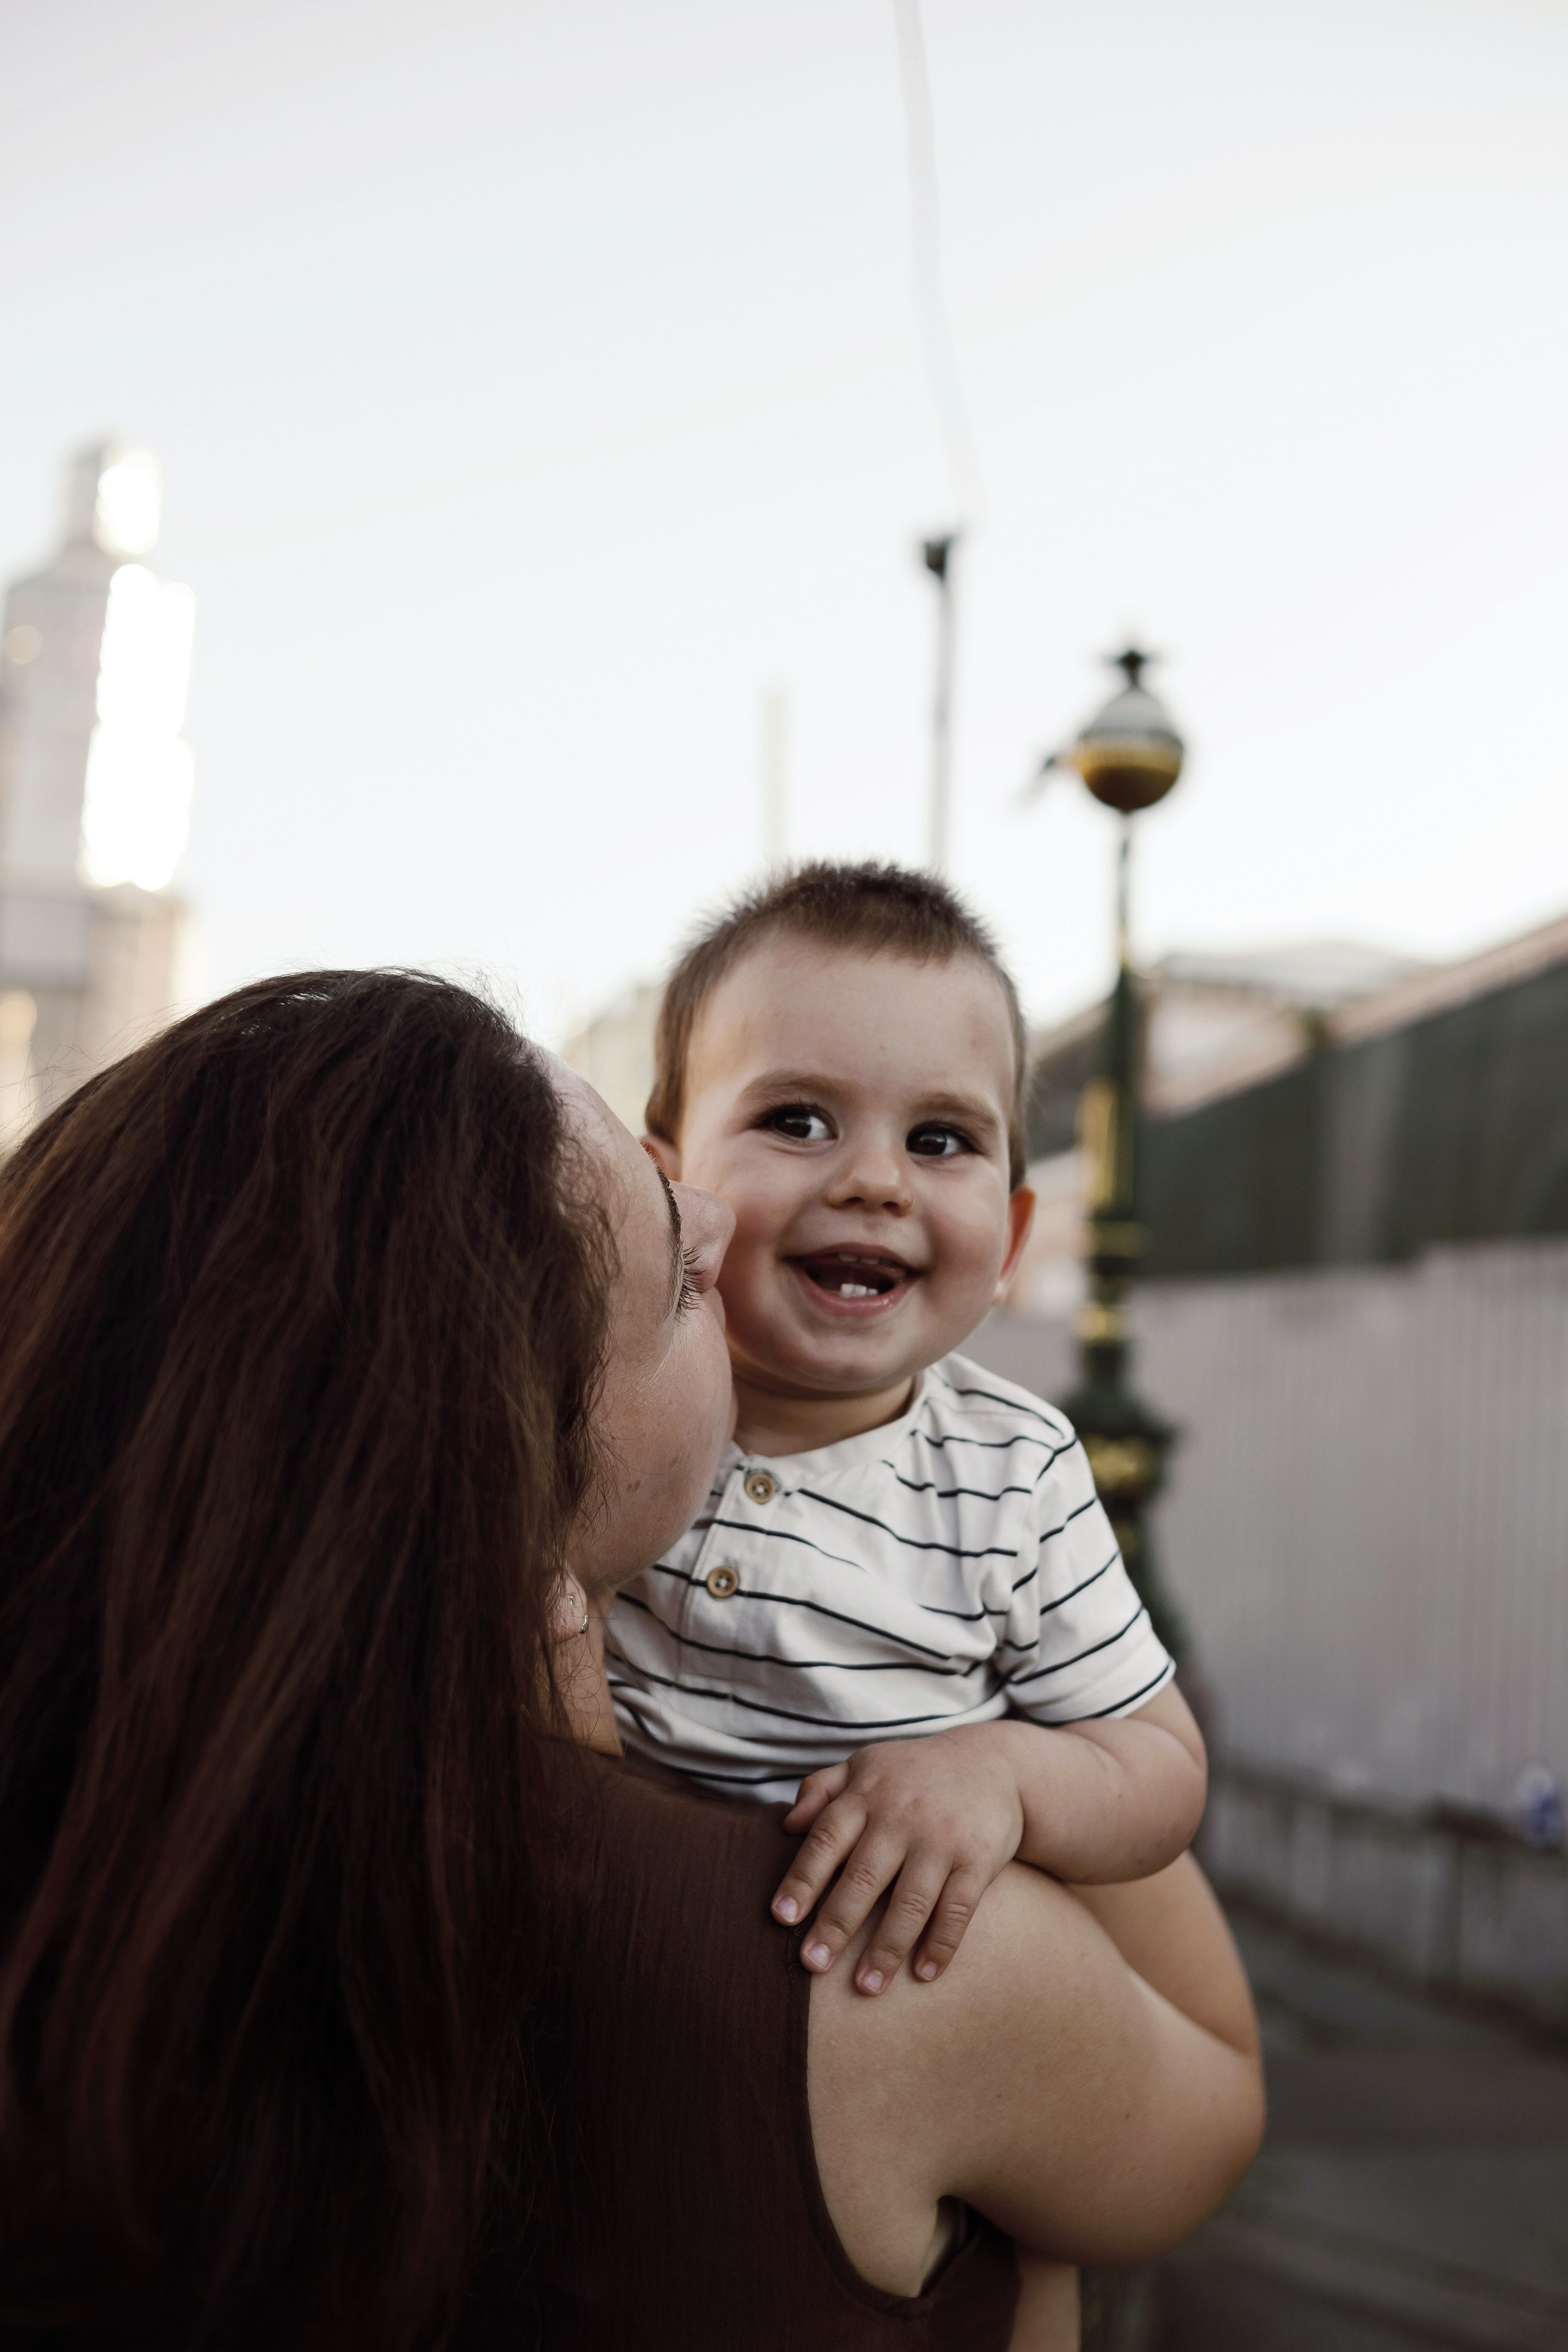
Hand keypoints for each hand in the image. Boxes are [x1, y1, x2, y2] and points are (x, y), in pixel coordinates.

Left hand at [771, 1729, 1024, 1994]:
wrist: (994, 1764)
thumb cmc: (913, 1773)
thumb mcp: (865, 1764)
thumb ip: (822, 1789)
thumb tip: (785, 1825)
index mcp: (867, 1794)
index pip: (826, 1839)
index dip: (803, 1879)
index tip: (782, 1917)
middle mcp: (901, 1816)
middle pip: (863, 1877)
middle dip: (837, 1924)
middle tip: (813, 1965)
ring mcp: (942, 1839)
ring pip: (910, 1901)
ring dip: (887, 1948)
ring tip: (866, 1987)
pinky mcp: (979, 1859)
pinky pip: (958, 1908)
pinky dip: (942, 1943)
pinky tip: (925, 1974)